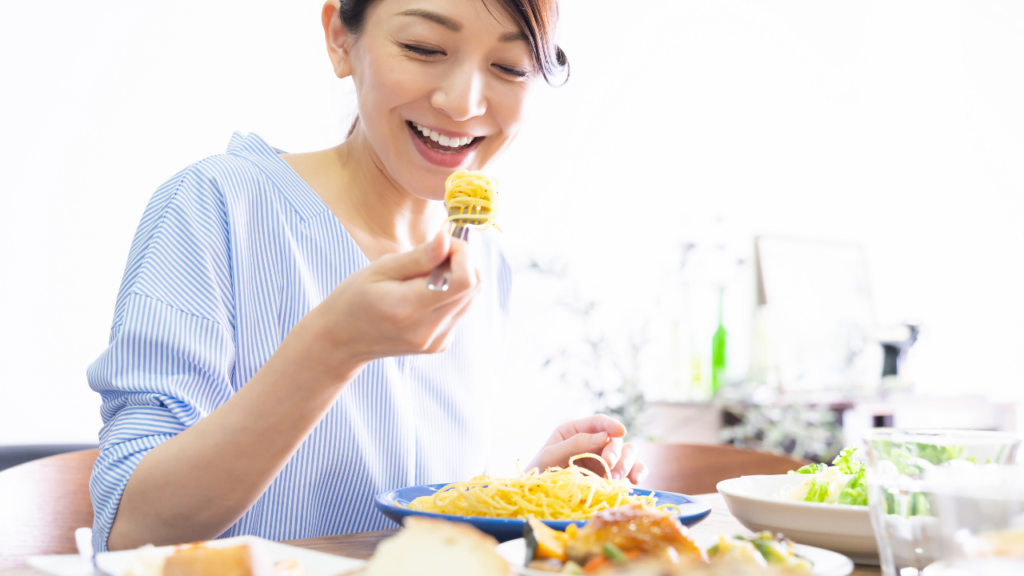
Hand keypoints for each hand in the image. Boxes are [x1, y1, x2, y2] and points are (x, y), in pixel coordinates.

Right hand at [296, 227, 480, 384]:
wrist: (342, 340)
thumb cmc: (354, 299)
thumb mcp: (380, 269)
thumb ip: (419, 257)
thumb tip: (447, 238)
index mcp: (410, 309)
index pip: (464, 281)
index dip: (463, 255)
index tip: (445, 242)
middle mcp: (428, 330)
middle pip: (473, 288)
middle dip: (463, 261)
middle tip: (437, 252)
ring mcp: (436, 340)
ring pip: (472, 298)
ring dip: (459, 277)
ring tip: (427, 272)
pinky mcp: (440, 344)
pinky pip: (461, 310)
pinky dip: (453, 293)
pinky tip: (426, 291)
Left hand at [527, 415, 647, 484]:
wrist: (538, 498)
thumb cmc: (538, 473)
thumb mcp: (550, 456)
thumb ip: (575, 444)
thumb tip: (604, 436)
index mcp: (576, 431)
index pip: (598, 422)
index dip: (611, 424)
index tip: (620, 431)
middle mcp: (593, 443)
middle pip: (616, 440)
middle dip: (615, 452)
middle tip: (608, 467)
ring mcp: (604, 460)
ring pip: (628, 454)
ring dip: (626, 464)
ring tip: (614, 479)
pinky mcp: (611, 477)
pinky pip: (631, 471)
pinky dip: (638, 472)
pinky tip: (636, 480)